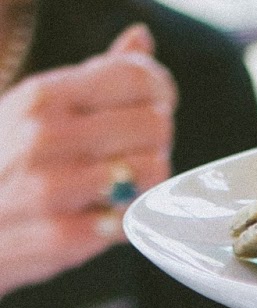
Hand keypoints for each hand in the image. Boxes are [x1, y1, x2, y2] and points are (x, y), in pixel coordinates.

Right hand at [0, 25, 174, 297]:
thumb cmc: (9, 161)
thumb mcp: (37, 107)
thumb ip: (95, 76)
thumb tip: (141, 39)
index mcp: (43, 96)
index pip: (135, 76)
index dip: (160, 90)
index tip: (157, 103)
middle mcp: (46, 136)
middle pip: (154, 124)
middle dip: (157, 138)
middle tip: (137, 151)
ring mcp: (53, 189)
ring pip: (152, 171)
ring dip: (148, 180)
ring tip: (123, 184)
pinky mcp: (64, 237)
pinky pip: (133, 220)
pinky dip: (129, 218)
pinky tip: (106, 215)